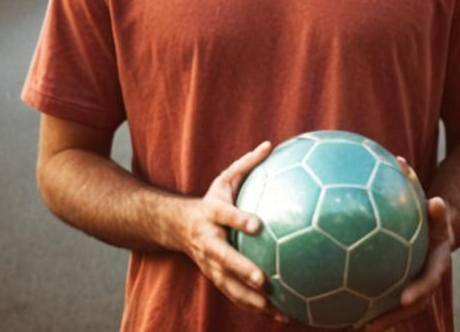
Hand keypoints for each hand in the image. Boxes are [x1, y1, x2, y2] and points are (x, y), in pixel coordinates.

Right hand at [177, 140, 288, 321]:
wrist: (178, 227)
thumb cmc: (211, 200)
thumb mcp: (224, 179)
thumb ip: (247, 164)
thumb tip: (271, 144)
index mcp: (211, 214)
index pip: (225, 215)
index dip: (239, 219)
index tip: (258, 225)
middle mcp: (209, 242)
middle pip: (224, 259)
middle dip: (242, 271)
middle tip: (263, 280)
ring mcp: (210, 264)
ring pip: (229, 285)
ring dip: (251, 300)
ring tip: (277, 309)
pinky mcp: (217, 279)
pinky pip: (236, 296)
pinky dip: (256, 308)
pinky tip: (281, 316)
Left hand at [362, 158, 453, 331]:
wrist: (438, 226)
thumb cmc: (429, 210)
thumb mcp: (429, 199)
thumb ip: (416, 184)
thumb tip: (399, 162)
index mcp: (437, 262)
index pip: (429, 280)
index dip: (417, 291)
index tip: (402, 299)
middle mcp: (427, 278)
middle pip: (411, 306)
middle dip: (391, 319)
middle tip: (369, 327)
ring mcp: (414, 285)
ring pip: (395, 308)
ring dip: (376, 319)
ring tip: (348, 326)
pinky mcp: (399, 285)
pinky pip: (382, 296)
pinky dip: (365, 303)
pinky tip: (337, 307)